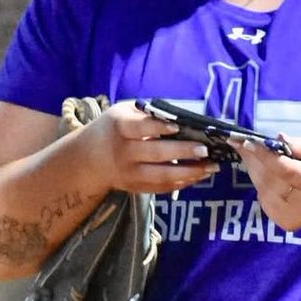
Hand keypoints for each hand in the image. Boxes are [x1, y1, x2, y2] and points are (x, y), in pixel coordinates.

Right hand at [86, 101, 218, 193]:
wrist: (88, 158)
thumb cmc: (114, 128)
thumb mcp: (124, 112)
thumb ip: (149, 112)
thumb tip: (185, 115)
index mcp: (120, 127)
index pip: (140, 128)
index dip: (159, 127)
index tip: (179, 126)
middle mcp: (123, 152)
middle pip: (155, 153)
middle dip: (183, 152)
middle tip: (205, 149)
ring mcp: (129, 173)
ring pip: (162, 175)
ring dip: (189, 172)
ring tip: (212, 166)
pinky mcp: (135, 187)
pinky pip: (161, 188)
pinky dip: (182, 183)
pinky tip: (199, 176)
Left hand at [231, 135, 300, 230]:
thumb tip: (279, 138)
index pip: (287, 170)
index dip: (266, 156)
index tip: (248, 142)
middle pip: (271, 179)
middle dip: (255, 159)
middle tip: (241, 142)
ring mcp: (293, 217)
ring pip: (263, 188)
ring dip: (253, 168)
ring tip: (249, 152)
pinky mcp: (283, 222)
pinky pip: (262, 197)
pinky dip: (259, 181)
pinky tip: (261, 169)